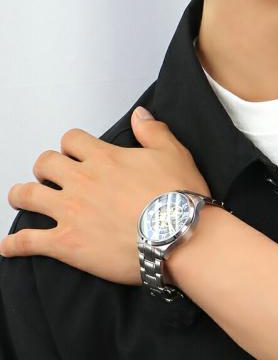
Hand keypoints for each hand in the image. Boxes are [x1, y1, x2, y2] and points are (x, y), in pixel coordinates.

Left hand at [0, 106, 211, 286]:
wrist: (178, 235)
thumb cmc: (178, 196)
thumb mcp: (173, 153)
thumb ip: (153, 130)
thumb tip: (139, 113)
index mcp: (105, 158)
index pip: (71, 140)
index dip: (71, 145)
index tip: (75, 153)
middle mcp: (81, 180)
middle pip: (44, 164)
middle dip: (45, 168)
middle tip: (51, 176)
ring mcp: (70, 211)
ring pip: (27, 195)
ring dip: (22, 195)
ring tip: (23, 198)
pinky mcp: (66, 243)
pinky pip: (27, 242)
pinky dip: (14, 244)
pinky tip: (7, 246)